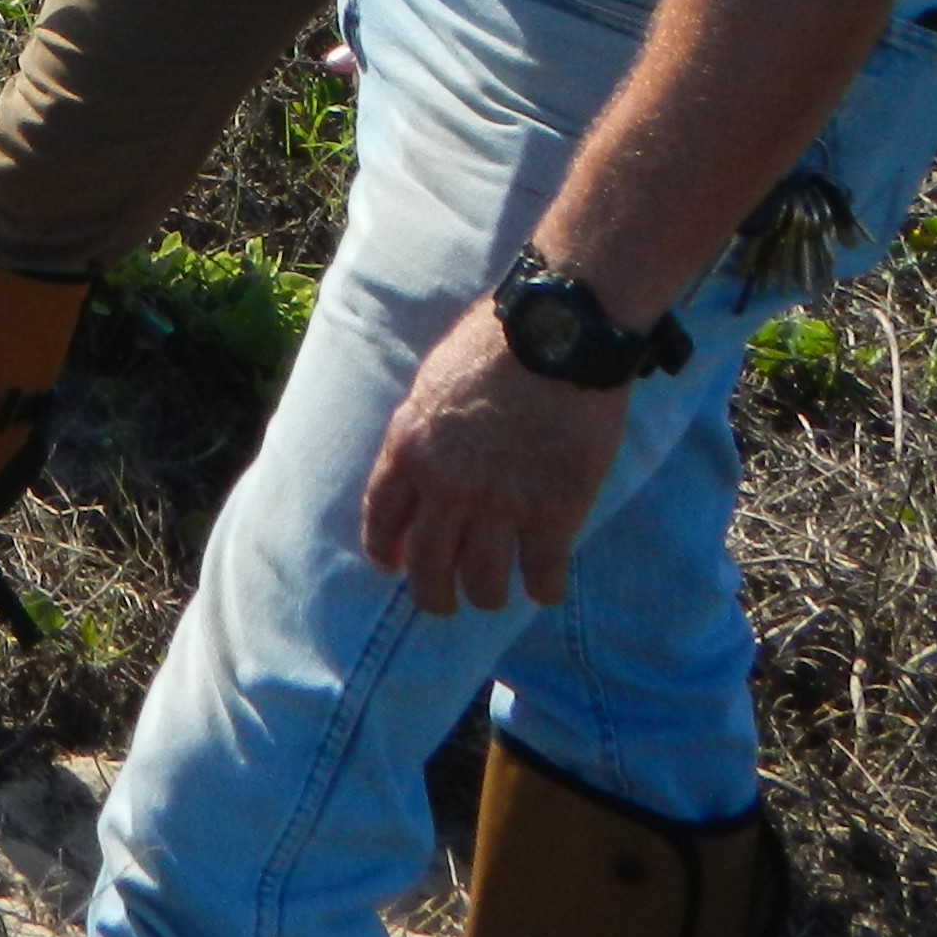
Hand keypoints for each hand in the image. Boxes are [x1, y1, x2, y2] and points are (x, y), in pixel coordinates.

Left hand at [358, 295, 629, 613]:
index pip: (381, 520)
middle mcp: (446, 487)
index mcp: (408, 449)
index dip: (385, 552)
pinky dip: (543, 589)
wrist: (555, 334)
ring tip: (495, 594)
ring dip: (487, 596)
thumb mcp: (433, 385)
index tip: (392, 565)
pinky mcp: (553, 512)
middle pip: (426, 567)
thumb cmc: (494, 343)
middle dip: (432, 594)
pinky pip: (541, 574)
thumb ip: (422, 434)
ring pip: (482, 583)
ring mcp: (499, 504)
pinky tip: (545, 586)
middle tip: (444, 601)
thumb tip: (420, 463)